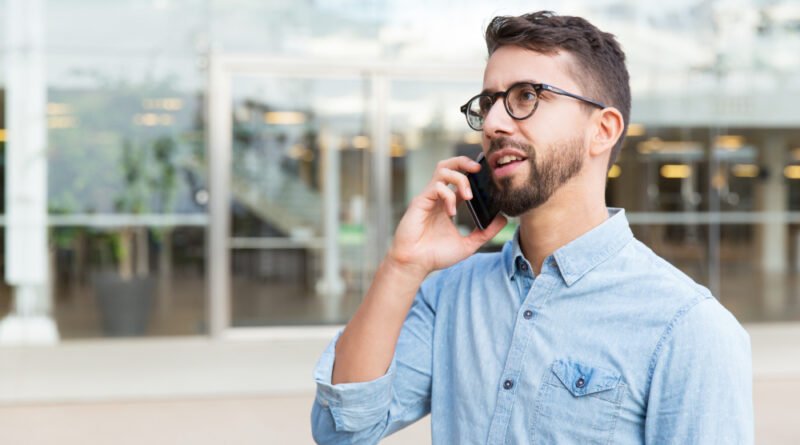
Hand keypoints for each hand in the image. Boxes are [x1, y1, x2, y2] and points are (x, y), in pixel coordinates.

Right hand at [387, 156, 506, 276]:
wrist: (414, 265)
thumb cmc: (435, 255)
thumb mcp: (468, 244)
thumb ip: (485, 232)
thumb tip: (503, 219)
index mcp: (447, 204)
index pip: (460, 180)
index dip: (474, 174)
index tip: (488, 177)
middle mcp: (437, 197)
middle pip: (448, 166)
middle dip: (464, 161)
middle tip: (479, 168)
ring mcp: (428, 198)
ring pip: (443, 170)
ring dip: (460, 178)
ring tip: (469, 195)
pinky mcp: (420, 202)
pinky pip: (436, 187)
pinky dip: (448, 196)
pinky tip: (451, 213)